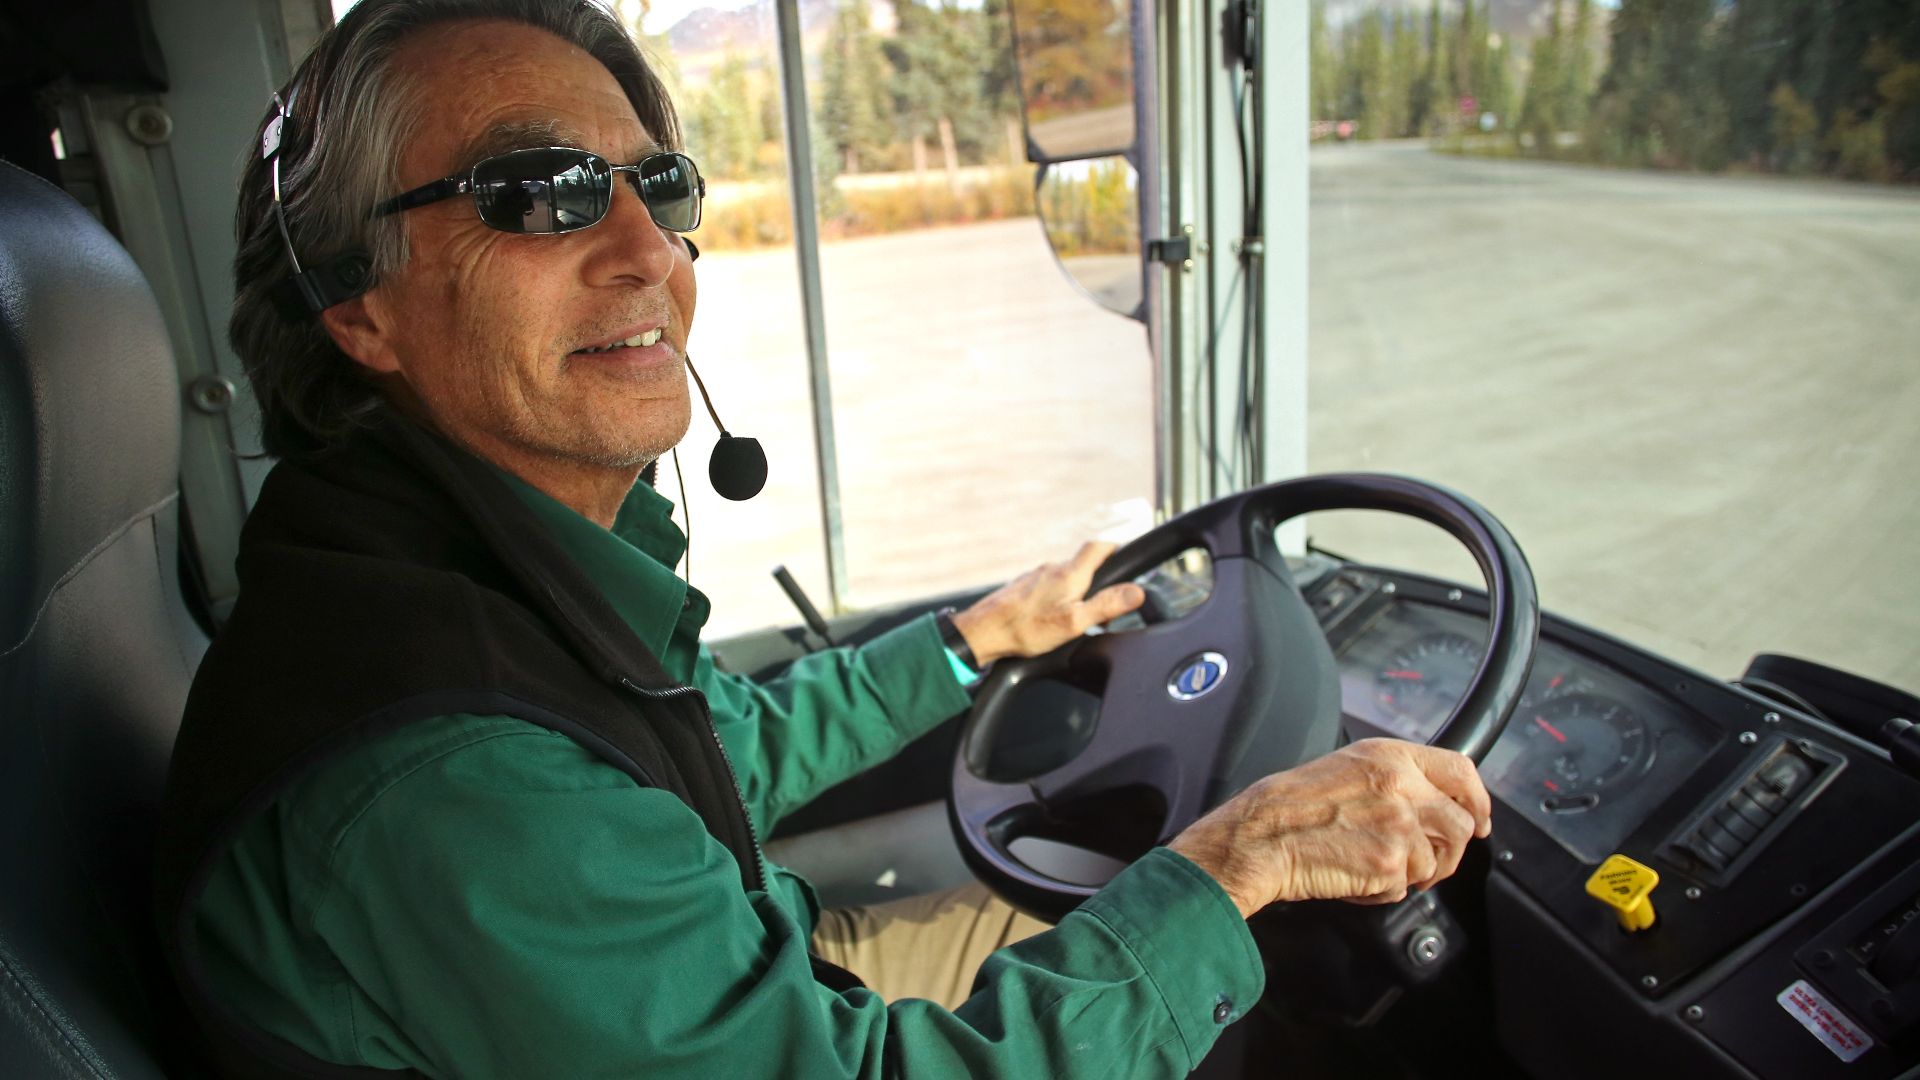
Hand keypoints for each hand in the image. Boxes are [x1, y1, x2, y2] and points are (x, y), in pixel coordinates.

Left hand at [949, 541, 1145, 667]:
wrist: (983, 632)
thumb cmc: (1026, 629)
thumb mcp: (1074, 622)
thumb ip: (1106, 605)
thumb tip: (1136, 591)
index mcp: (1070, 574)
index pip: (1099, 547)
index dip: (1115, 549)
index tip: (1124, 558)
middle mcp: (1053, 569)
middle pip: (1084, 565)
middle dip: (1098, 583)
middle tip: (1102, 610)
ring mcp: (1036, 577)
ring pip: (1065, 578)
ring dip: (1076, 593)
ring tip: (1075, 621)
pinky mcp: (1023, 587)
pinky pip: (1048, 588)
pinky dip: (1057, 599)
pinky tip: (1051, 620)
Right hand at [1167, 739, 1492, 917]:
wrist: (1261, 836)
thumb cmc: (1290, 806)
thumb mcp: (1346, 769)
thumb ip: (1393, 780)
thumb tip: (1429, 804)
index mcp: (1390, 757)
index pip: (1461, 771)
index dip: (1479, 800)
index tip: (1480, 818)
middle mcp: (1402, 786)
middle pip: (1462, 825)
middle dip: (1448, 850)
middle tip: (1422, 861)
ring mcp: (1400, 825)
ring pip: (1439, 861)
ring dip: (1415, 873)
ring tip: (1375, 867)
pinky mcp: (1392, 863)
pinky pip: (1407, 887)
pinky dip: (1384, 891)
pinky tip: (1355, 876)